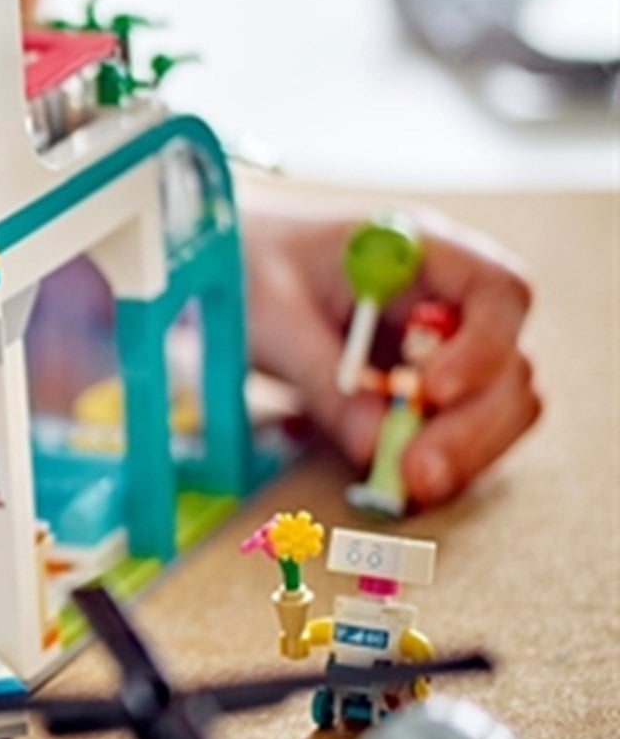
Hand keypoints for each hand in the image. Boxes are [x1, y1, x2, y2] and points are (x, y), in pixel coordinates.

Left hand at [241, 186, 540, 508]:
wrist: (230, 276)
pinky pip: (459, 433)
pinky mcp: (428, 394)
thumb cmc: (249, 271)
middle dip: (472, 425)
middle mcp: (451, 301)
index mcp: (424, 252)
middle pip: (509, 365)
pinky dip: (438, 460)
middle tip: (418, 474)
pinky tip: (396, 481)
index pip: (498, 291)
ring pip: (497, 408)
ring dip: (463, 452)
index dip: (484, 346)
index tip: (433, 391)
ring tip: (405, 486)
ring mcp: (448, 349)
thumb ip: (323, 376)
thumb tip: (374, 447)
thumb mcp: (273, 316)